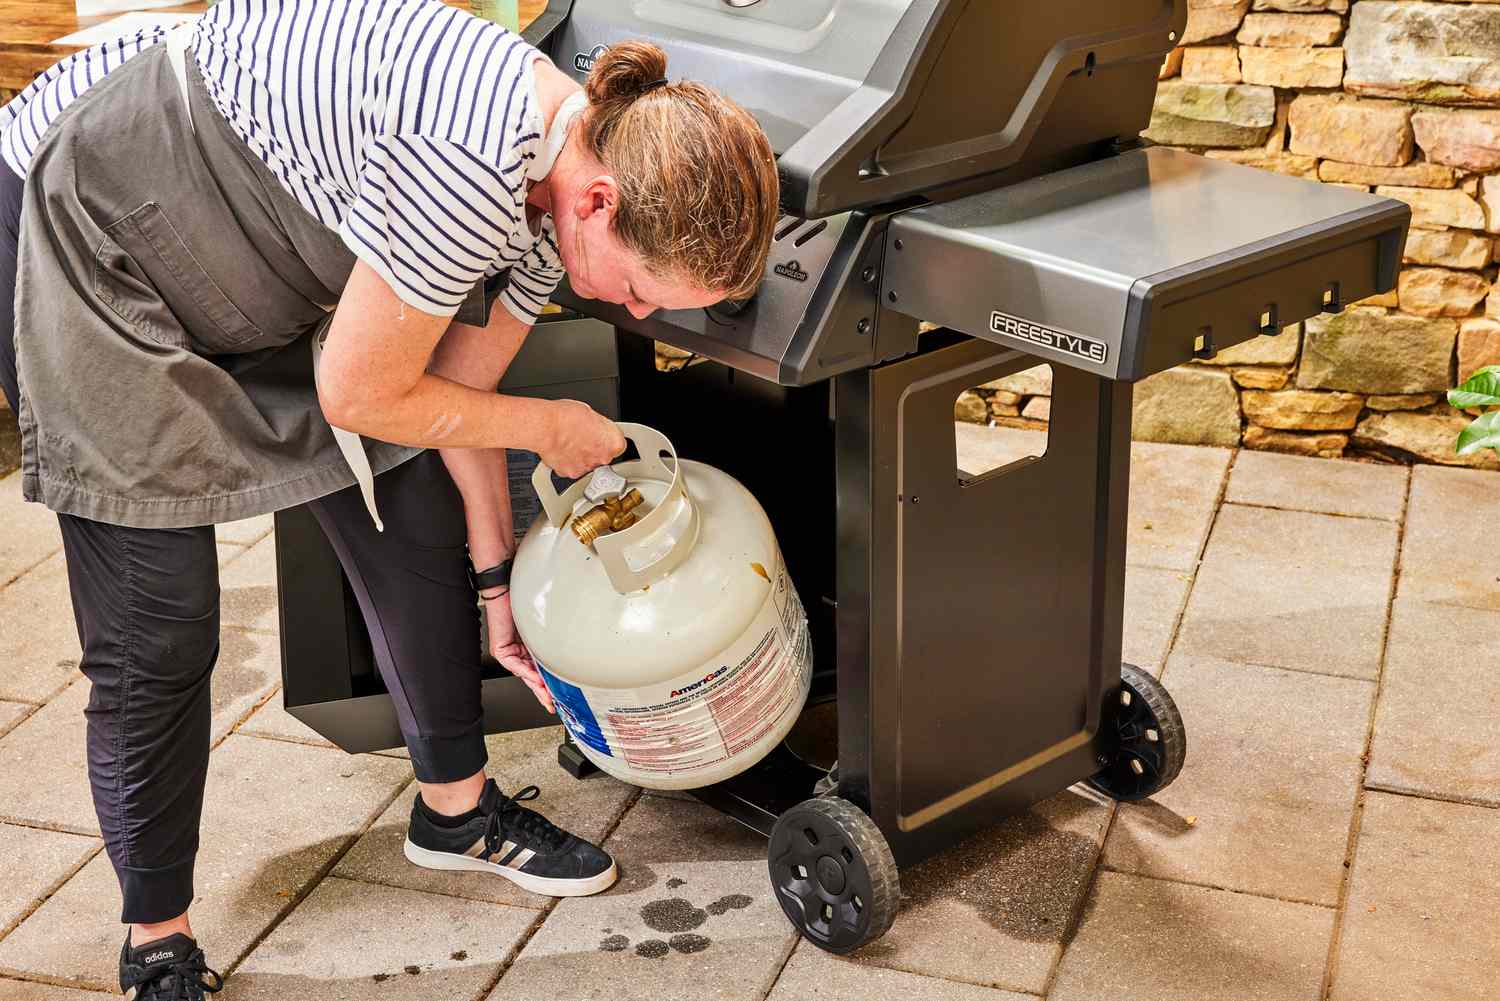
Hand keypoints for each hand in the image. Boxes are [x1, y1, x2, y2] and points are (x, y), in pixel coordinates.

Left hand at [483, 590, 553, 712]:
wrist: (506, 591)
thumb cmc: (524, 603)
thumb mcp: (542, 627)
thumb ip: (550, 640)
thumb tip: (569, 645)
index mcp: (528, 648)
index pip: (539, 669)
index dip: (548, 683)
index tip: (558, 694)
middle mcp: (518, 652)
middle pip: (531, 677)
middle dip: (543, 692)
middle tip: (553, 704)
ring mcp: (509, 652)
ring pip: (524, 674)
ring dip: (537, 687)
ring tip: (548, 697)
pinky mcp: (502, 650)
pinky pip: (516, 666)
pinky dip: (528, 673)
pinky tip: (537, 680)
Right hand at [539, 400, 625, 478]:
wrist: (547, 427)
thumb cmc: (567, 417)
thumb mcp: (590, 413)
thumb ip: (598, 426)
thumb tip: (594, 426)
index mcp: (614, 443)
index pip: (616, 444)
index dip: (606, 439)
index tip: (599, 435)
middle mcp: (603, 458)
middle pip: (602, 456)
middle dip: (593, 449)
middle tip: (582, 438)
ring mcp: (587, 468)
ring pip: (586, 464)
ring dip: (580, 456)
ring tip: (569, 443)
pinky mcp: (571, 473)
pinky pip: (571, 468)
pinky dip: (567, 462)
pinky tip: (561, 451)